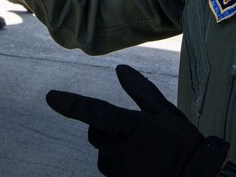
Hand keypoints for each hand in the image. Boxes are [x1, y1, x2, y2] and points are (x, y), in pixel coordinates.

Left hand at [46, 65, 229, 176]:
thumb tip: (120, 69)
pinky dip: (125, 166)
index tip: (50, 96)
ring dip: (119, 150)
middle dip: (112, 132)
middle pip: (98, 134)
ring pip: (106, 154)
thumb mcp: (166, 114)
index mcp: (129, 126)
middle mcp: (117, 150)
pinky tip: (146, 167)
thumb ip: (141, 91)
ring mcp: (117, 171)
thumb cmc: (184, 146)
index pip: (94, 111)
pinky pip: (114, 170)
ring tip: (148, 154)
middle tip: (143, 137)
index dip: (71, 103)